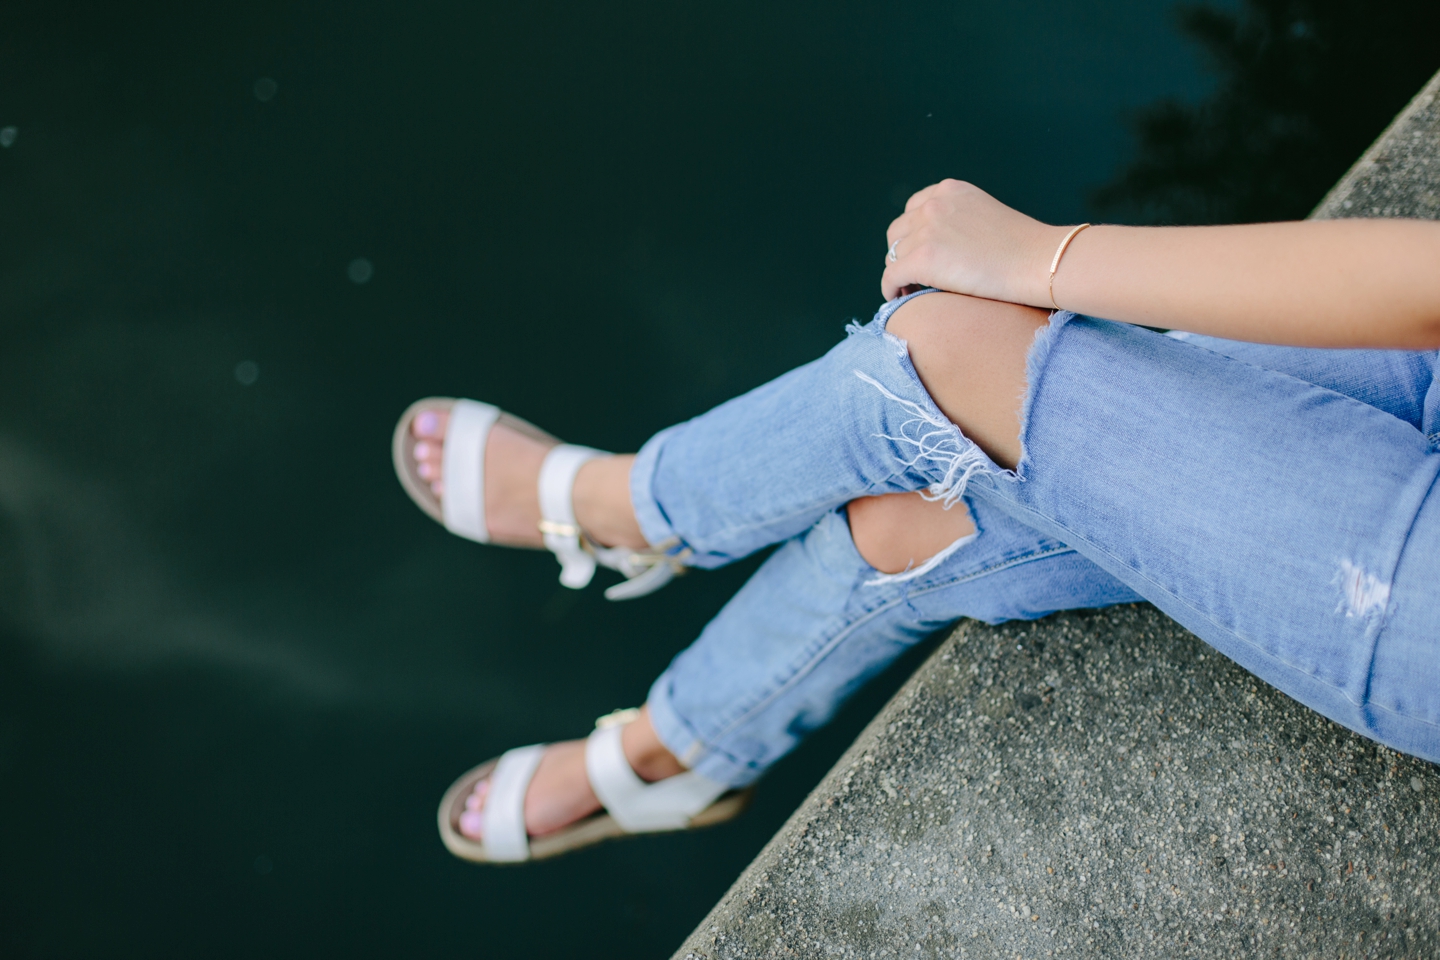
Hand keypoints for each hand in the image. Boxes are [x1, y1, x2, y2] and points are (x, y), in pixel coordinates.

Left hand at [882, 180, 1066, 303]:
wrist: (1037, 261)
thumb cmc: (1023, 248)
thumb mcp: (986, 215)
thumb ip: (960, 220)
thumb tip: (942, 246)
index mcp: (950, 190)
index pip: (913, 209)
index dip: (913, 234)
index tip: (919, 253)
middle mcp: (934, 204)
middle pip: (898, 232)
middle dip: (902, 253)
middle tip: (914, 276)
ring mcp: (927, 230)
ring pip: (893, 256)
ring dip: (899, 273)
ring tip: (911, 290)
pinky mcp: (923, 258)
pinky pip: (891, 276)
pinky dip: (890, 288)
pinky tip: (898, 298)